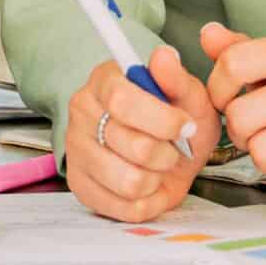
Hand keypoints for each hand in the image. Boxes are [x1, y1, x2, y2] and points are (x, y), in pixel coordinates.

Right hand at [61, 46, 214, 222]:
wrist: (167, 151)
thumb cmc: (174, 120)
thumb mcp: (188, 95)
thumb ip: (177, 78)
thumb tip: (164, 56)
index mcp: (104, 81)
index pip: (121, 100)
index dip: (161, 119)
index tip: (186, 126)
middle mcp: (83, 113)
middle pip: (133, 145)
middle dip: (167, 153)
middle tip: (172, 148)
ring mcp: (77, 151)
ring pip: (129, 181)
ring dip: (157, 178)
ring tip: (158, 167)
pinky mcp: (81, 186)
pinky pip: (125, 208)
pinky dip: (149, 201)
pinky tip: (150, 184)